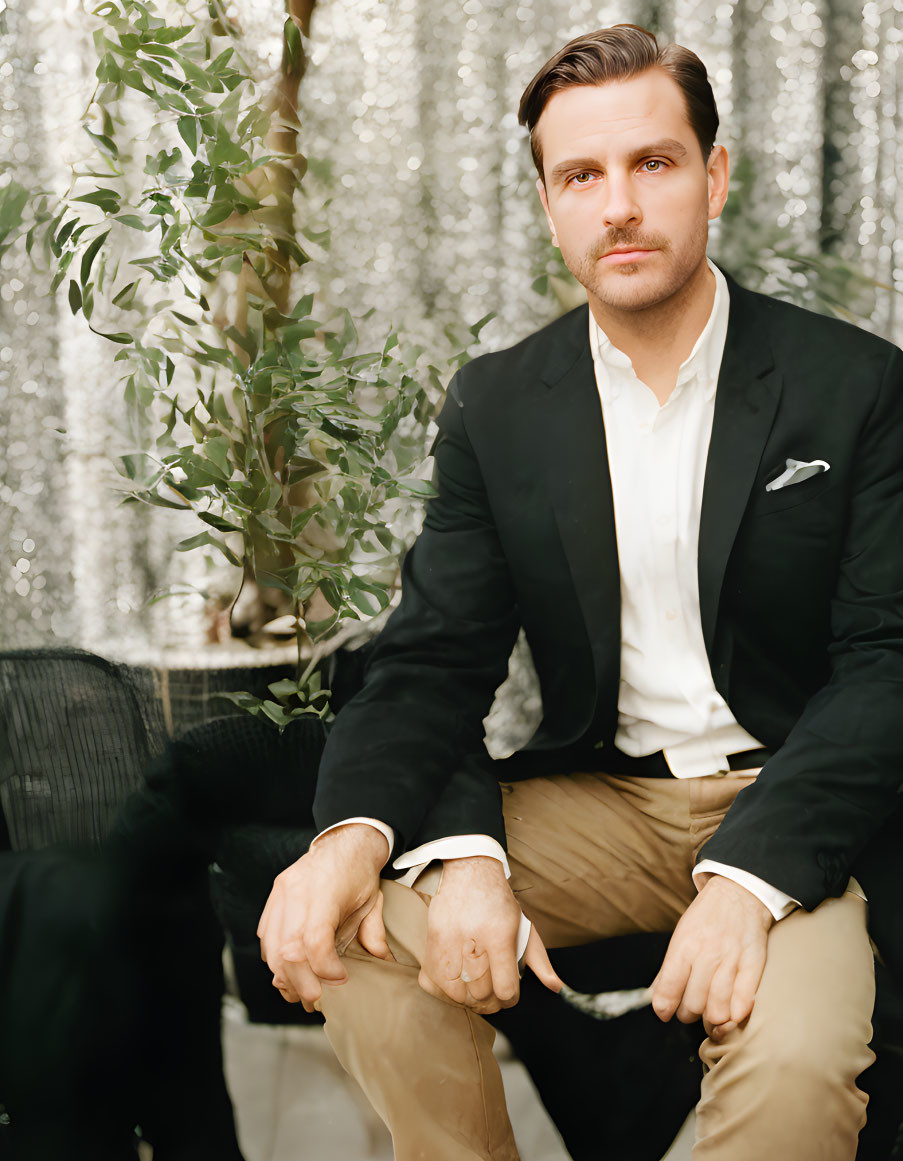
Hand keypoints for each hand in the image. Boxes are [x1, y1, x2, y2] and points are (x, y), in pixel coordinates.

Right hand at [257, 823, 392, 1012]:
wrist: (346, 839)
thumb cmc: (359, 871)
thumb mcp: (372, 900)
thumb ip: (373, 934)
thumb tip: (381, 963)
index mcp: (324, 891)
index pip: (313, 940)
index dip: (324, 968)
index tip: (340, 978)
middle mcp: (297, 891)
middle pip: (287, 949)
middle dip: (300, 981)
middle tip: (315, 998)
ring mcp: (281, 893)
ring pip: (271, 947)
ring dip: (284, 976)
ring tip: (299, 992)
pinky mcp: (274, 896)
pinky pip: (266, 935)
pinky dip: (274, 958)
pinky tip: (288, 971)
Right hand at [418, 855, 562, 1013]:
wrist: (469, 872)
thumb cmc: (499, 903)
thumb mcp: (525, 926)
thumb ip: (540, 960)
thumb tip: (555, 987)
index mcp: (498, 934)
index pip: (504, 987)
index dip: (510, 998)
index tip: (510, 994)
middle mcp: (472, 939)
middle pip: (480, 992)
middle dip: (491, 1001)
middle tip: (495, 994)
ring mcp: (447, 941)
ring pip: (456, 993)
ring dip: (469, 999)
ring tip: (477, 991)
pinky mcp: (431, 941)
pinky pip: (433, 982)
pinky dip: (446, 991)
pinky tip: (457, 984)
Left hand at [651, 875, 773, 1039]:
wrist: (739, 891)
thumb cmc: (706, 916)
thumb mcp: (681, 935)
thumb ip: (669, 968)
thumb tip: (656, 998)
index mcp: (685, 946)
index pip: (669, 989)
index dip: (664, 1008)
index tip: (664, 1012)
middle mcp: (707, 954)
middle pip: (693, 1005)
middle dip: (687, 1014)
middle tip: (689, 1010)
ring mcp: (732, 960)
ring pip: (717, 1009)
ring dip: (711, 1021)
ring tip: (709, 1018)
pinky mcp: (753, 965)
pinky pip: (743, 1002)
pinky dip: (735, 1016)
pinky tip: (730, 1015)